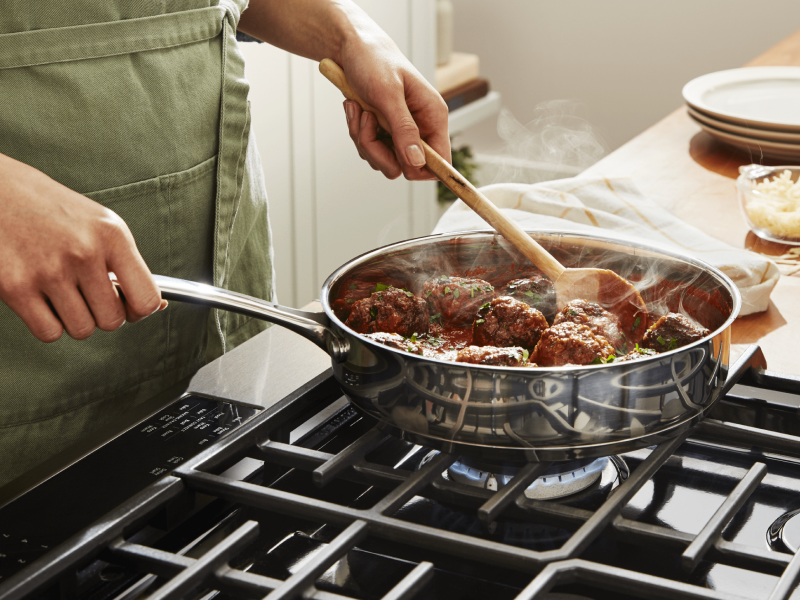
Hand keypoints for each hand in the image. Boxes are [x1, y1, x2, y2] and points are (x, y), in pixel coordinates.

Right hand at [0, 153, 163, 341]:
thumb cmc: (52, 209)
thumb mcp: (101, 225)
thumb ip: (127, 265)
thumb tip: (156, 307)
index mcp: (112, 235)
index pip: (146, 298)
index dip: (139, 311)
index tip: (129, 306)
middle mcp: (84, 252)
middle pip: (112, 320)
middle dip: (102, 314)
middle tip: (87, 295)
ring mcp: (49, 270)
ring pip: (82, 329)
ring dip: (75, 319)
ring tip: (64, 293)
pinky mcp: (16, 287)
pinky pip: (49, 333)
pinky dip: (49, 325)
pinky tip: (44, 301)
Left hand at [340, 36, 450, 180]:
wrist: (352, 48)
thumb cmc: (375, 61)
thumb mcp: (388, 94)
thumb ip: (404, 129)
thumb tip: (417, 161)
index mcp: (433, 116)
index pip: (441, 160)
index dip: (422, 169)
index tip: (401, 164)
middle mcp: (420, 127)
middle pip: (406, 167)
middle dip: (379, 151)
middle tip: (368, 124)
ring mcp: (401, 132)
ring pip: (385, 160)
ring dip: (365, 139)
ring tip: (360, 111)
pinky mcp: (384, 132)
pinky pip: (371, 150)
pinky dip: (358, 132)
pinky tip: (356, 109)